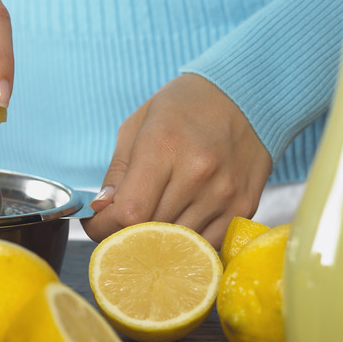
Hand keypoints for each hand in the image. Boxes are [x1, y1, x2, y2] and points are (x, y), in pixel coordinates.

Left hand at [82, 74, 272, 247]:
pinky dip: (187, 244)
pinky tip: (179, 226)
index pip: (129, 213)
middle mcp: (197, 173)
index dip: (105, 228)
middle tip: (118, 227)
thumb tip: (101, 211)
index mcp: (164, 147)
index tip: (97, 224)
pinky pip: (207, 245)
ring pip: (179, 245)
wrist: (245, 95)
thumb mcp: (137, 127)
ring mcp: (224, 193)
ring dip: (157, 243)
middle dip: (125, 236)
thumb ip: (117, 174)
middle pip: (151, 233)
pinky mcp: (245, 207)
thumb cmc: (182, 108)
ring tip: (148, 225)